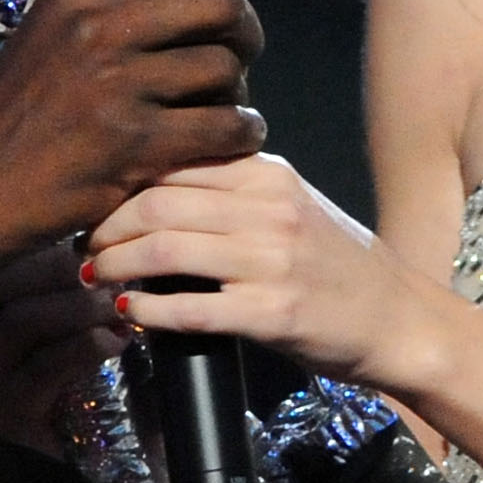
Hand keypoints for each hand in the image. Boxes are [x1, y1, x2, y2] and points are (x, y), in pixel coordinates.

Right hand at [0, 0, 265, 258]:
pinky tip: (231, 138)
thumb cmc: (14, 117)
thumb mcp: (48, 34)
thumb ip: (108, 5)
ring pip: (225, 66)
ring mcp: (117, 86)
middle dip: (243, 28)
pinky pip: (225, 126)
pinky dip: (243, 133)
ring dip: (238, 89)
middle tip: (237, 54)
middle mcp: (98, 27)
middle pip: (220, 0)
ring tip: (221, 106)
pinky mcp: (134, 145)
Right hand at [0, 240, 124, 457]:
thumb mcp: (78, 295)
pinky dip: (82, 348)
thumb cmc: (101, 350)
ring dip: (74, 309)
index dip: (39, 249)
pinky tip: (114, 340)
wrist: (132, 430)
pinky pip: (40, 369)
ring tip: (115, 306)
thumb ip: (69, 262)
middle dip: (56, 275)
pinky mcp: (10, 418)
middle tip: (106, 272)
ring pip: (18, 325)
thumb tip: (85, 221)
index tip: (88, 243)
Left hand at [86, 154, 451, 393]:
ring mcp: (271, 262)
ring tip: (95, 277)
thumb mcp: (289, 206)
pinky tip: (127, 312)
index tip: (94, 206)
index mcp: (268, 174)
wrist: (397, 319)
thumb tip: (149, 193)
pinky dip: (145, 311)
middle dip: (105, 226)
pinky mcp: (271, 314)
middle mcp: (269, 209)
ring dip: (115, 266)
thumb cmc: (336, 266)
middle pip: (156, 203)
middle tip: (84, 247)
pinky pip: (188, 308)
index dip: (119, 185)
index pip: (172, 163)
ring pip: (163, 251)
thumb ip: (231, 192)